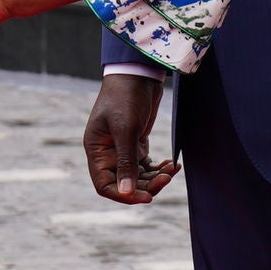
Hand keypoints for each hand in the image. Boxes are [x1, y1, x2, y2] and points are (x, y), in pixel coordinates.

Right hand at [85, 72, 176, 203]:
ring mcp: (122, 149)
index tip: (146, 196)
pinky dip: (160, 168)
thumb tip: (126, 192)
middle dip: (146, 185)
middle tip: (166, 178)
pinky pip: (147, 165)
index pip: (105, 185)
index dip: (124, 195)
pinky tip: (173, 164)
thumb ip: (126, 162)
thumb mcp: (126, 129)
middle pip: (125, 183)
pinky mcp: (136, 143)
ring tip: (172, 169)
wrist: (138, 73)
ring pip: (138, 176)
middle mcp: (107, 154)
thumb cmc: (125, 97)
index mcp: (96, 151)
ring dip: (156, 177)